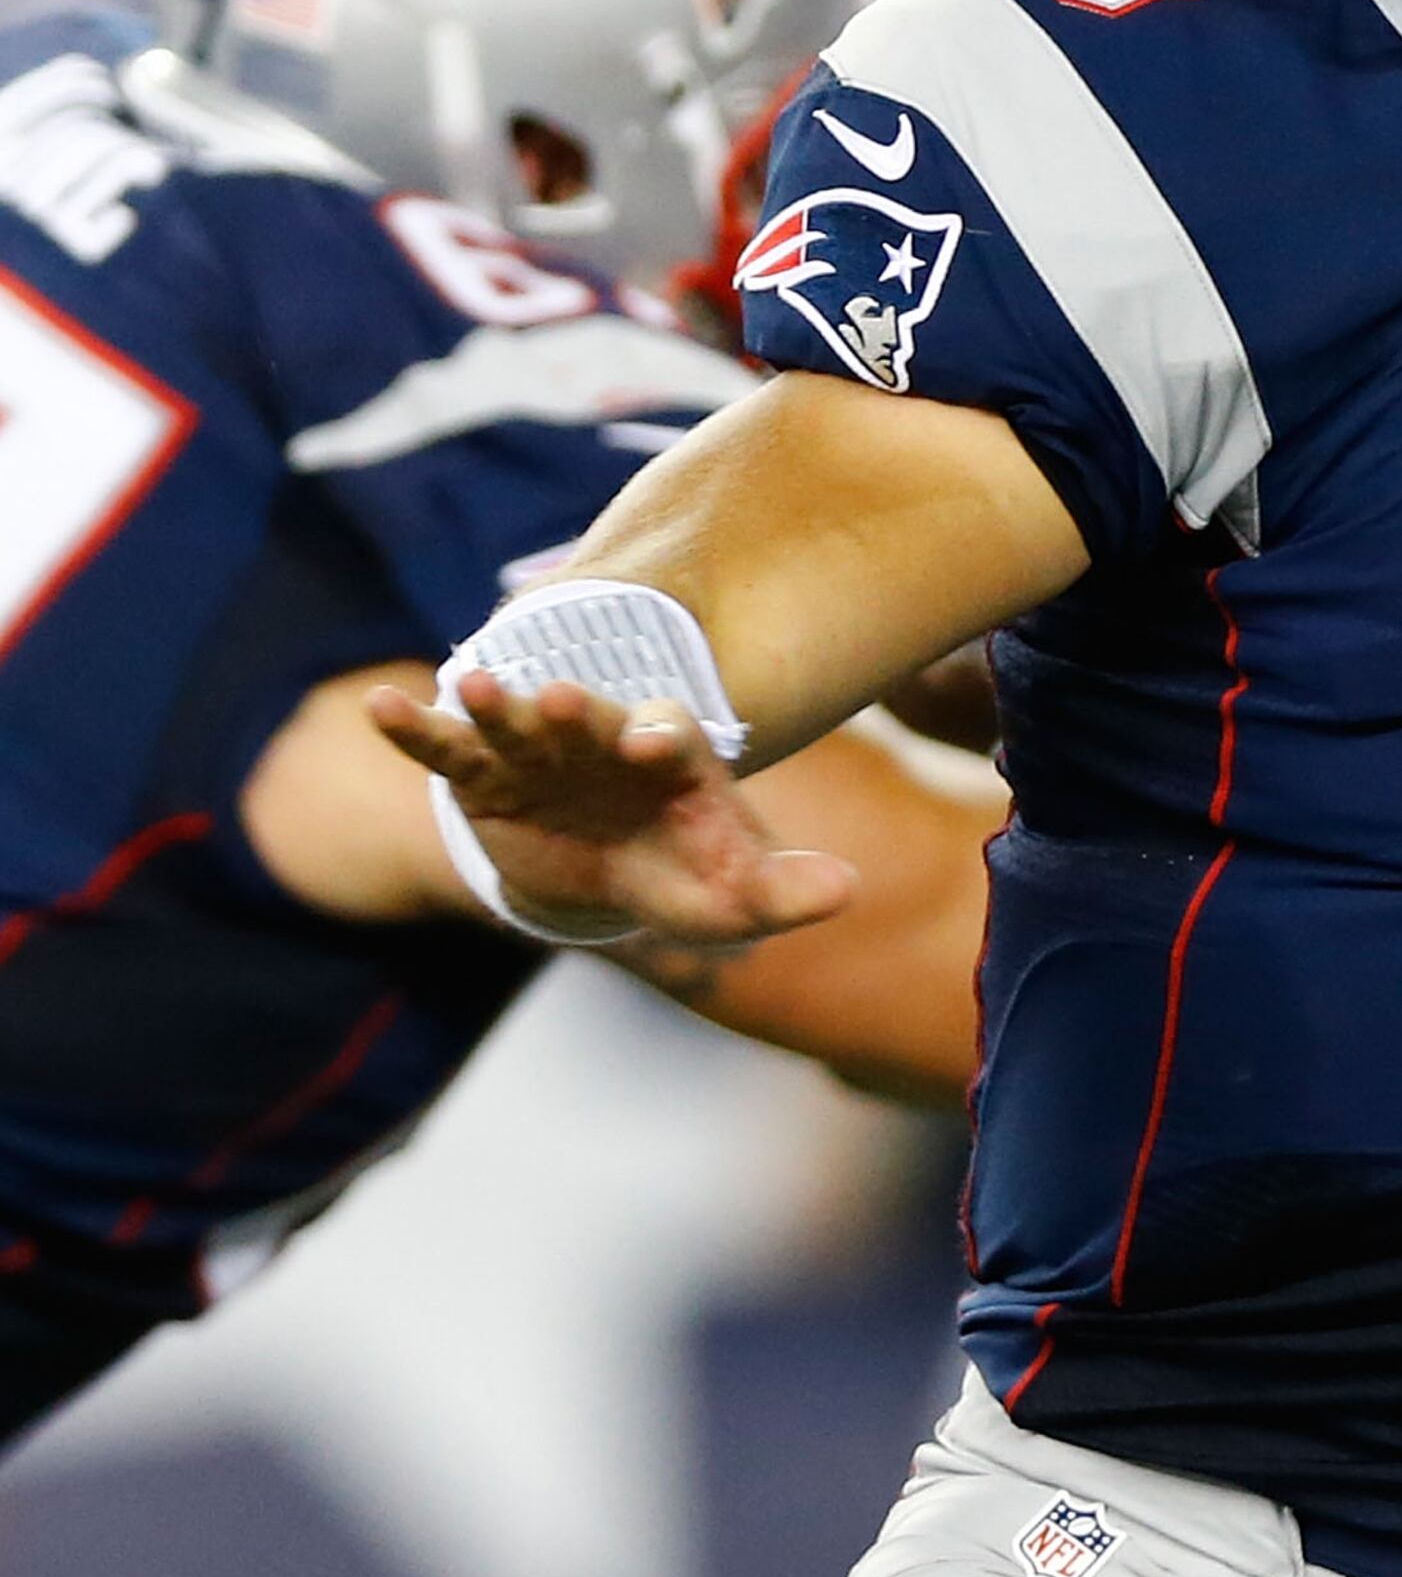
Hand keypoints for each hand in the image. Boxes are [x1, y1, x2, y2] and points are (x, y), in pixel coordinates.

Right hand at [368, 670, 853, 944]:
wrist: (609, 872)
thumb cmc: (680, 870)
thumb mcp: (729, 893)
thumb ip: (782, 891)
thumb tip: (846, 889)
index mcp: (671, 753)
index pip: (670, 733)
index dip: (659, 734)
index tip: (646, 744)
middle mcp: (602, 736)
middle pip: (586, 715)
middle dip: (570, 710)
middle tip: (552, 695)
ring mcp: (539, 750)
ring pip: (514, 719)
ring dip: (492, 703)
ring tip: (467, 683)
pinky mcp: (482, 775)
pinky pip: (445, 748)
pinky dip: (414, 727)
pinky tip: (380, 705)